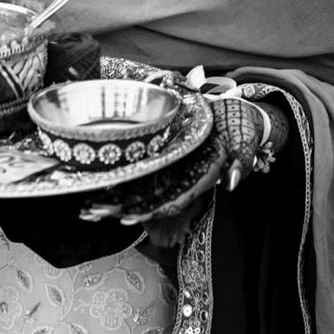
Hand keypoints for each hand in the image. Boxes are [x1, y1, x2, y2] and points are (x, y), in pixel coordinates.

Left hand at [77, 94, 282, 247]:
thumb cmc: (241, 128)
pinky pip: (142, 178)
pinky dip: (122, 185)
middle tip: (91, 214)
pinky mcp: (166, 162)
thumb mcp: (245, 144)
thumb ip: (239, 164)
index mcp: (200, 178)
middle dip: (121, 209)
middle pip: (149, 201)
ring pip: (141, 192)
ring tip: (88, 209)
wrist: (239, 116)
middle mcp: (183, 180)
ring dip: (115, 202)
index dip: (149, 211)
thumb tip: (230, 183)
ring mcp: (173, 172)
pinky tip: (100, 191)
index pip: (172, 201)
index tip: (126, 217)